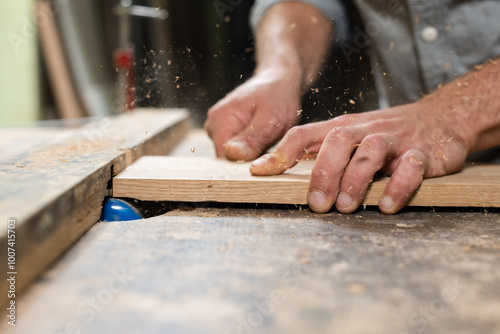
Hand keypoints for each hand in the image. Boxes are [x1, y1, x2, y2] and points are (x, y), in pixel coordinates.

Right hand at [204, 69, 301, 160]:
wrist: (279, 83)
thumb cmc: (278, 96)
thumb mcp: (271, 119)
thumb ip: (253, 139)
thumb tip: (232, 154)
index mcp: (220, 119)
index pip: (225, 159)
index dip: (246, 163)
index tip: (266, 156)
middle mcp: (212, 125)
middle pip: (227, 159)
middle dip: (249, 159)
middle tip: (270, 145)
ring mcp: (217, 129)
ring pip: (232, 157)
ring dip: (251, 154)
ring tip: (267, 139)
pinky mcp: (225, 133)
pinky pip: (236, 151)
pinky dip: (251, 150)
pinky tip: (262, 139)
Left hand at [250, 100, 470, 213]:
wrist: (443, 117)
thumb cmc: (386, 135)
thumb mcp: (352, 137)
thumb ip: (323, 154)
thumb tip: (282, 175)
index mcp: (342, 128)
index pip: (304, 134)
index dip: (280, 152)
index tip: (258, 171)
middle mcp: (364, 130)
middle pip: (336, 142)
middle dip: (323, 173)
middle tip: (317, 204)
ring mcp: (394, 139)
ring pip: (369, 152)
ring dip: (355, 181)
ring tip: (346, 207)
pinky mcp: (423, 152)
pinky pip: (409, 167)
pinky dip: (397, 187)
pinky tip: (386, 205)